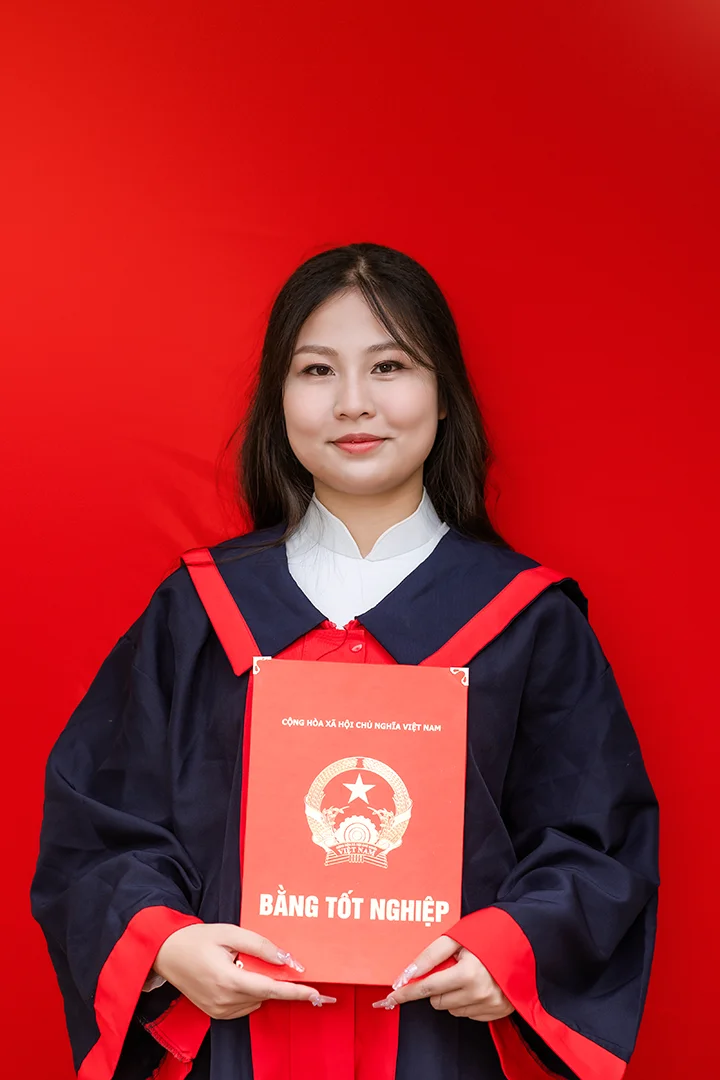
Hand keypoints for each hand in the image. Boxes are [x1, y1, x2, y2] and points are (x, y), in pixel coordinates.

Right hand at [153, 923, 335, 1018]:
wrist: (167, 953)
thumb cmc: (197, 939)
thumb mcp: (230, 933)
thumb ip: (260, 946)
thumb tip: (285, 959)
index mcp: (228, 980)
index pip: (271, 989)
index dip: (296, 991)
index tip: (317, 993)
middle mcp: (224, 1001)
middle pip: (266, 994)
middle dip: (280, 982)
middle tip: (285, 964)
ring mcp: (219, 1010)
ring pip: (257, 1000)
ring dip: (262, 984)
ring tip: (242, 962)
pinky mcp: (217, 1013)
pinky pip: (246, 1005)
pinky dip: (251, 991)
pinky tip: (238, 973)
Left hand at [373, 935, 513, 1020]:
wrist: (525, 939)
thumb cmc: (488, 933)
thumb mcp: (457, 937)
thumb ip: (430, 955)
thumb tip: (408, 973)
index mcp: (468, 974)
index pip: (427, 988)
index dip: (407, 993)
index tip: (390, 998)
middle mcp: (480, 994)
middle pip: (437, 1002)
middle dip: (435, 987)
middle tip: (449, 967)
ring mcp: (491, 1006)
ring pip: (451, 1010)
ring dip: (450, 995)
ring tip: (465, 973)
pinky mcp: (499, 1012)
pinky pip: (469, 1014)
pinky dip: (466, 1001)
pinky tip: (476, 984)